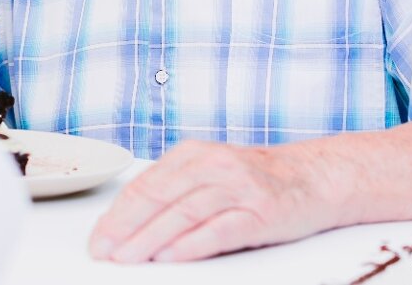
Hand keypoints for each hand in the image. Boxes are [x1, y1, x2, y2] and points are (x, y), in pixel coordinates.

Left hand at [88, 140, 334, 263]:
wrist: (313, 177)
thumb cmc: (253, 180)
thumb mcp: (208, 172)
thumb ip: (173, 191)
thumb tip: (127, 223)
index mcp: (192, 154)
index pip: (144, 185)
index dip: (117, 215)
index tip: (97, 239)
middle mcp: (213, 165)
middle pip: (159, 197)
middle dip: (125, 227)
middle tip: (103, 251)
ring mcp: (238, 187)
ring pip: (184, 213)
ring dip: (151, 238)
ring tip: (128, 258)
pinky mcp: (261, 211)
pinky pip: (220, 229)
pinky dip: (192, 243)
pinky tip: (171, 256)